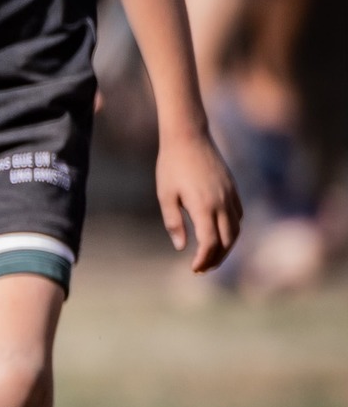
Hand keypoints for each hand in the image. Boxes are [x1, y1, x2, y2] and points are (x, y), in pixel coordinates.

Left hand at [157, 125, 241, 273]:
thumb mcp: (165, 195)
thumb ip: (173, 222)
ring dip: (227, 247)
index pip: (210, 243)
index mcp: (204, 207)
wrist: (188, 137)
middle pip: (227, 241)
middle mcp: (222, 203)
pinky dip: (233, 230)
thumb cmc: (171, 166)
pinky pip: (239, 215)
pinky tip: (220, 234)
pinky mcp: (234, 188)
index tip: (194, 269)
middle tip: (202, 269)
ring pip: (236, 230)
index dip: (204, 260)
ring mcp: (231, 195)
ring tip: (212, 256)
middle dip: (217, 259)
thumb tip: (182, 247)